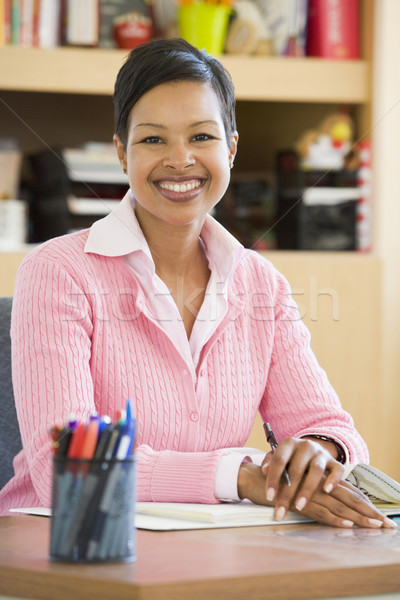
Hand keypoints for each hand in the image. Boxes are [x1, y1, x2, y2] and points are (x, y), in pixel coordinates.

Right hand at [237, 464, 396, 529]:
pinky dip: (335, 518)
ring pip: (338, 503)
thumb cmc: (277, 481)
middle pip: (349, 496)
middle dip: (367, 512)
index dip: (365, 503)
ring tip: (372, 527)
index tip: (381, 517)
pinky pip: (320, 509)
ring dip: (357, 517)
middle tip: (385, 524)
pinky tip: (347, 523)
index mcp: (320, 476)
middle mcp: (318, 478)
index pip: (348, 490)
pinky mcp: (299, 497)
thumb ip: (313, 491)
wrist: (253, 476)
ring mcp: (310, 487)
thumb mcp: (298, 485)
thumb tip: (333, 505)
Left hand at [261, 436, 343, 519]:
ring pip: (316, 470)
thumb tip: (264, 471)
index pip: (279, 460)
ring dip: (307, 489)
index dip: (273, 479)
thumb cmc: (290, 457)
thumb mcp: (278, 455)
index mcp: (289, 443)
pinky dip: (333, 479)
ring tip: (300, 506)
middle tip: (282, 510)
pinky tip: (327, 491)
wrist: (311, 449)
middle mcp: (305, 445)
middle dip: (287, 492)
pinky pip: (337, 469)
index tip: (269, 497)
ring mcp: (321, 453)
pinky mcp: (334, 462)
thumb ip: (270, 461)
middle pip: (296, 469)